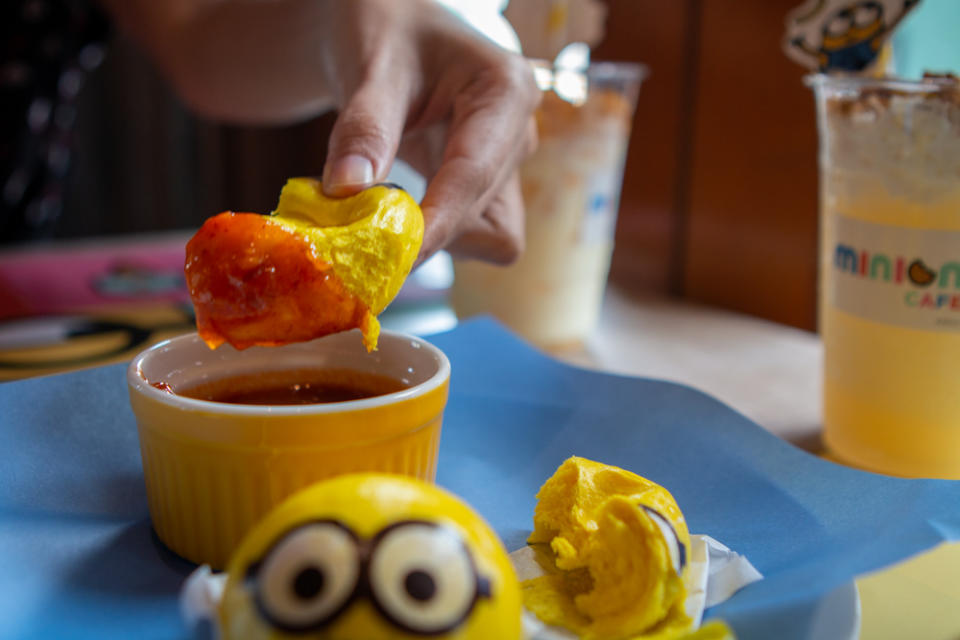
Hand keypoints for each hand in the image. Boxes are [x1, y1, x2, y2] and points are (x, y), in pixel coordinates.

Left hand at [319, 0, 540, 264]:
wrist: (393, 28)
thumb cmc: (389, 30)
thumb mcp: (373, 66)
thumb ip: (365, 127)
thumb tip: (347, 191)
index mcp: (506, 91)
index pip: (475, 173)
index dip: (437, 222)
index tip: (396, 254)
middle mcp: (519, 133)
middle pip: (488, 218)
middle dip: (430, 232)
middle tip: (363, 234)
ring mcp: (508, 166)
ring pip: (490, 238)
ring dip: (438, 240)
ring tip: (380, 216)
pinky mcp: (490, 189)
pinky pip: (474, 236)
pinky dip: (434, 237)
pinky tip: (395, 214)